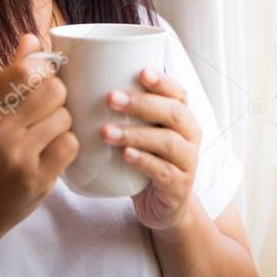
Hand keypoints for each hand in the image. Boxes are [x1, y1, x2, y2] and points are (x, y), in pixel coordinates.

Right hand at [0, 34, 78, 238]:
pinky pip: (70, 145)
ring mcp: (16, 155)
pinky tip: (52, 151)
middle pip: (54, 90)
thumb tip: (32, 36)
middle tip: (50, 110)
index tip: (45, 80)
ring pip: (65, 118)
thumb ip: (12, 74)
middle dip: (59, 97)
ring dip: (63, 124)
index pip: (26, 69)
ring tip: (47, 134)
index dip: (45, 70)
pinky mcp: (36, 178)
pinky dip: (67, 146)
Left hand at [100, 68, 201, 230]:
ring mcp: (187, 161)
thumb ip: (128, 111)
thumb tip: (86, 82)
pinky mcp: (178, 186)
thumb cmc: (148, 159)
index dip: (162, 81)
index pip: (178, 92)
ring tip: (106, 132)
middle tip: (110, 98)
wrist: (163, 205)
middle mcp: (190, 135)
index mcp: (182, 116)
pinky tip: (125, 155)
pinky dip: (144, 160)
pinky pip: (163, 171)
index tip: (141, 72)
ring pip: (167, 142)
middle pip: (173, 113)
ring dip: (135, 134)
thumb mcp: (142, 131)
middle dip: (141, 103)